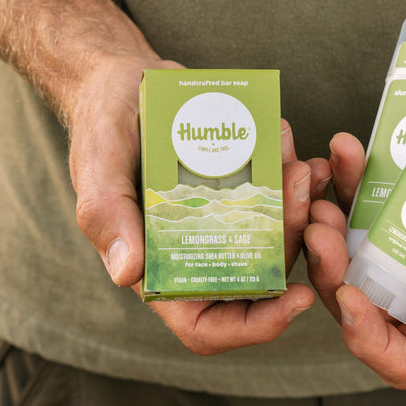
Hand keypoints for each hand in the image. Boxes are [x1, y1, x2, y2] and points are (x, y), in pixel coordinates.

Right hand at [64, 53, 320, 353]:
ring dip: (300, 208)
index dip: (255, 325)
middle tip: (301, 197)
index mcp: (158, 265)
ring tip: (302, 169)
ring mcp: (222, 219)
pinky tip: (308, 157)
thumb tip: (128, 273)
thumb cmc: (100, 127)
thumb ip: (108, 216)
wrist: (122, 79)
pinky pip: (282, 197)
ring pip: (278, 236)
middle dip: (290, 243)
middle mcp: (196, 250)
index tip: (296, 296)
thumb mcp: (97, 167)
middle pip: (259, 275)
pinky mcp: (240, 186)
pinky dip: (299, 182)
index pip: (208, 325)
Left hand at [304, 84, 405, 387]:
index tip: (350, 297)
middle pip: (361, 303)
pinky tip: (343, 150)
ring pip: (346, 253)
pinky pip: (354, 199)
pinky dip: (341, 178)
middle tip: (320, 229)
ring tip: (321, 192)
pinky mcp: (392, 199)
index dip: (371, 341)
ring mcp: (404, 240)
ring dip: (324, 228)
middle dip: (331, 273)